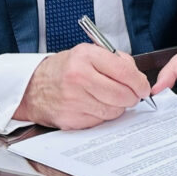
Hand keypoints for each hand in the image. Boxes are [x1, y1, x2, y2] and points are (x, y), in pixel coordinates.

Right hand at [14, 44, 150, 128]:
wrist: (32, 87)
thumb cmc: (65, 69)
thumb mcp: (88, 53)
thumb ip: (116, 61)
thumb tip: (138, 79)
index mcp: (86, 56)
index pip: (125, 72)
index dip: (140, 83)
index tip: (144, 88)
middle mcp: (78, 77)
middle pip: (122, 95)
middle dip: (132, 97)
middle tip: (132, 96)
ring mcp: (73, 100)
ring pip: (114, 111)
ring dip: (118, 107)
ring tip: (109, 99)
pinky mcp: (70, 119)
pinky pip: (100, 121)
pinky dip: (103, 116)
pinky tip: (94, 106)